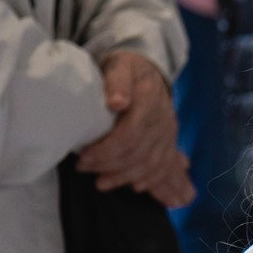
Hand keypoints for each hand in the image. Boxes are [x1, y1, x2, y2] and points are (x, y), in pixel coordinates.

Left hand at [79, 51, 193, 207]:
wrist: (149, 71)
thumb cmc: (127, 68)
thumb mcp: (120, 65)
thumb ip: (118, 80)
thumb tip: (117, 103)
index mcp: (149, 101)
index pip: (130, 135)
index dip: (106, 150)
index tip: (84, 155)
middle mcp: (163, 120)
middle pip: (138, 153)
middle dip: (108, 165)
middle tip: (83, 168)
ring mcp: (168, 134)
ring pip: (150, 164)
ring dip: (124, 177)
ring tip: (100, 183)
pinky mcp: (170, 143)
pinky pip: (164, 167)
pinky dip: (150, 180)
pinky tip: (134, 187)